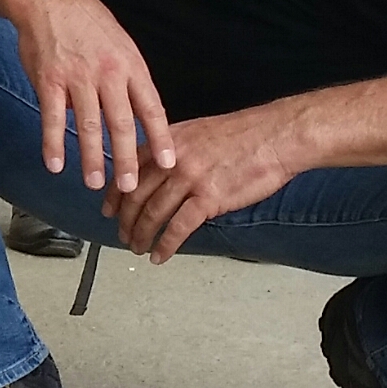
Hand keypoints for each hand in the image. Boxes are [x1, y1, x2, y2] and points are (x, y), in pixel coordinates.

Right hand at [11, 0, 174, 193]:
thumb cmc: (86, 23)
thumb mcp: (120, 45)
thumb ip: (126, 81)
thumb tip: (131, 115)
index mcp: (130, 65)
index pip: (151, 108)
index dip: (160, 137)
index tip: (168, 162)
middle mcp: (108, 73)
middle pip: (121, 123)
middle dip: (126, 158)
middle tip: (129, 186)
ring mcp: (77, 78)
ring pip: (88, 125)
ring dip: (91, 158)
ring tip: (95, 183)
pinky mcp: (49, 81)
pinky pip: (52, 118)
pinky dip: (53, 143)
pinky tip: (55, 164)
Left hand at [100, 108, 299, 260]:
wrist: (277, 136)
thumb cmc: (246, 135)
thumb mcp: (198, 132)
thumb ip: (174, 151)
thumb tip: (160, 172)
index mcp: (167, 143)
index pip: (129, 171)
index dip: (115, 195)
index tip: (108, 210)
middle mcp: (172, 160)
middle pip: (135, 195)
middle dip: (125, 220)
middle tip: (121, 235)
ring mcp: (189, 179)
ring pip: (153, 213)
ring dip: (141, 235)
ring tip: (137, 247)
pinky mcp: (209, 197)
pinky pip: (178, 227)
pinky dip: (165, 245)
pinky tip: (160, 255)